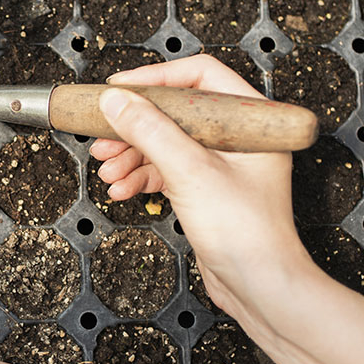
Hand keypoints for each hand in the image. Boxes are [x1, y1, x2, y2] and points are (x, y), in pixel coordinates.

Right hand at [89, 54, 313, 319]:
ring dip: (132, 155)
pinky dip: (142, 177)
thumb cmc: (247, 233)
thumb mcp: (190, 171)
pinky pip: (168, 170)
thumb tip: (117, 100)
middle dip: (135, 126)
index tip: (120, 88)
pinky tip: (123, 189)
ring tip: (108, 169)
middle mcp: (239, 138)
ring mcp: (223, 165)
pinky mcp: (208, 190)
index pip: (200, 76)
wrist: (259, 287)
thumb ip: (150, 131)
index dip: (156, 79)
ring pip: (167, 143)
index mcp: (252, 120)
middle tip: (104, 136)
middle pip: (176, 112)